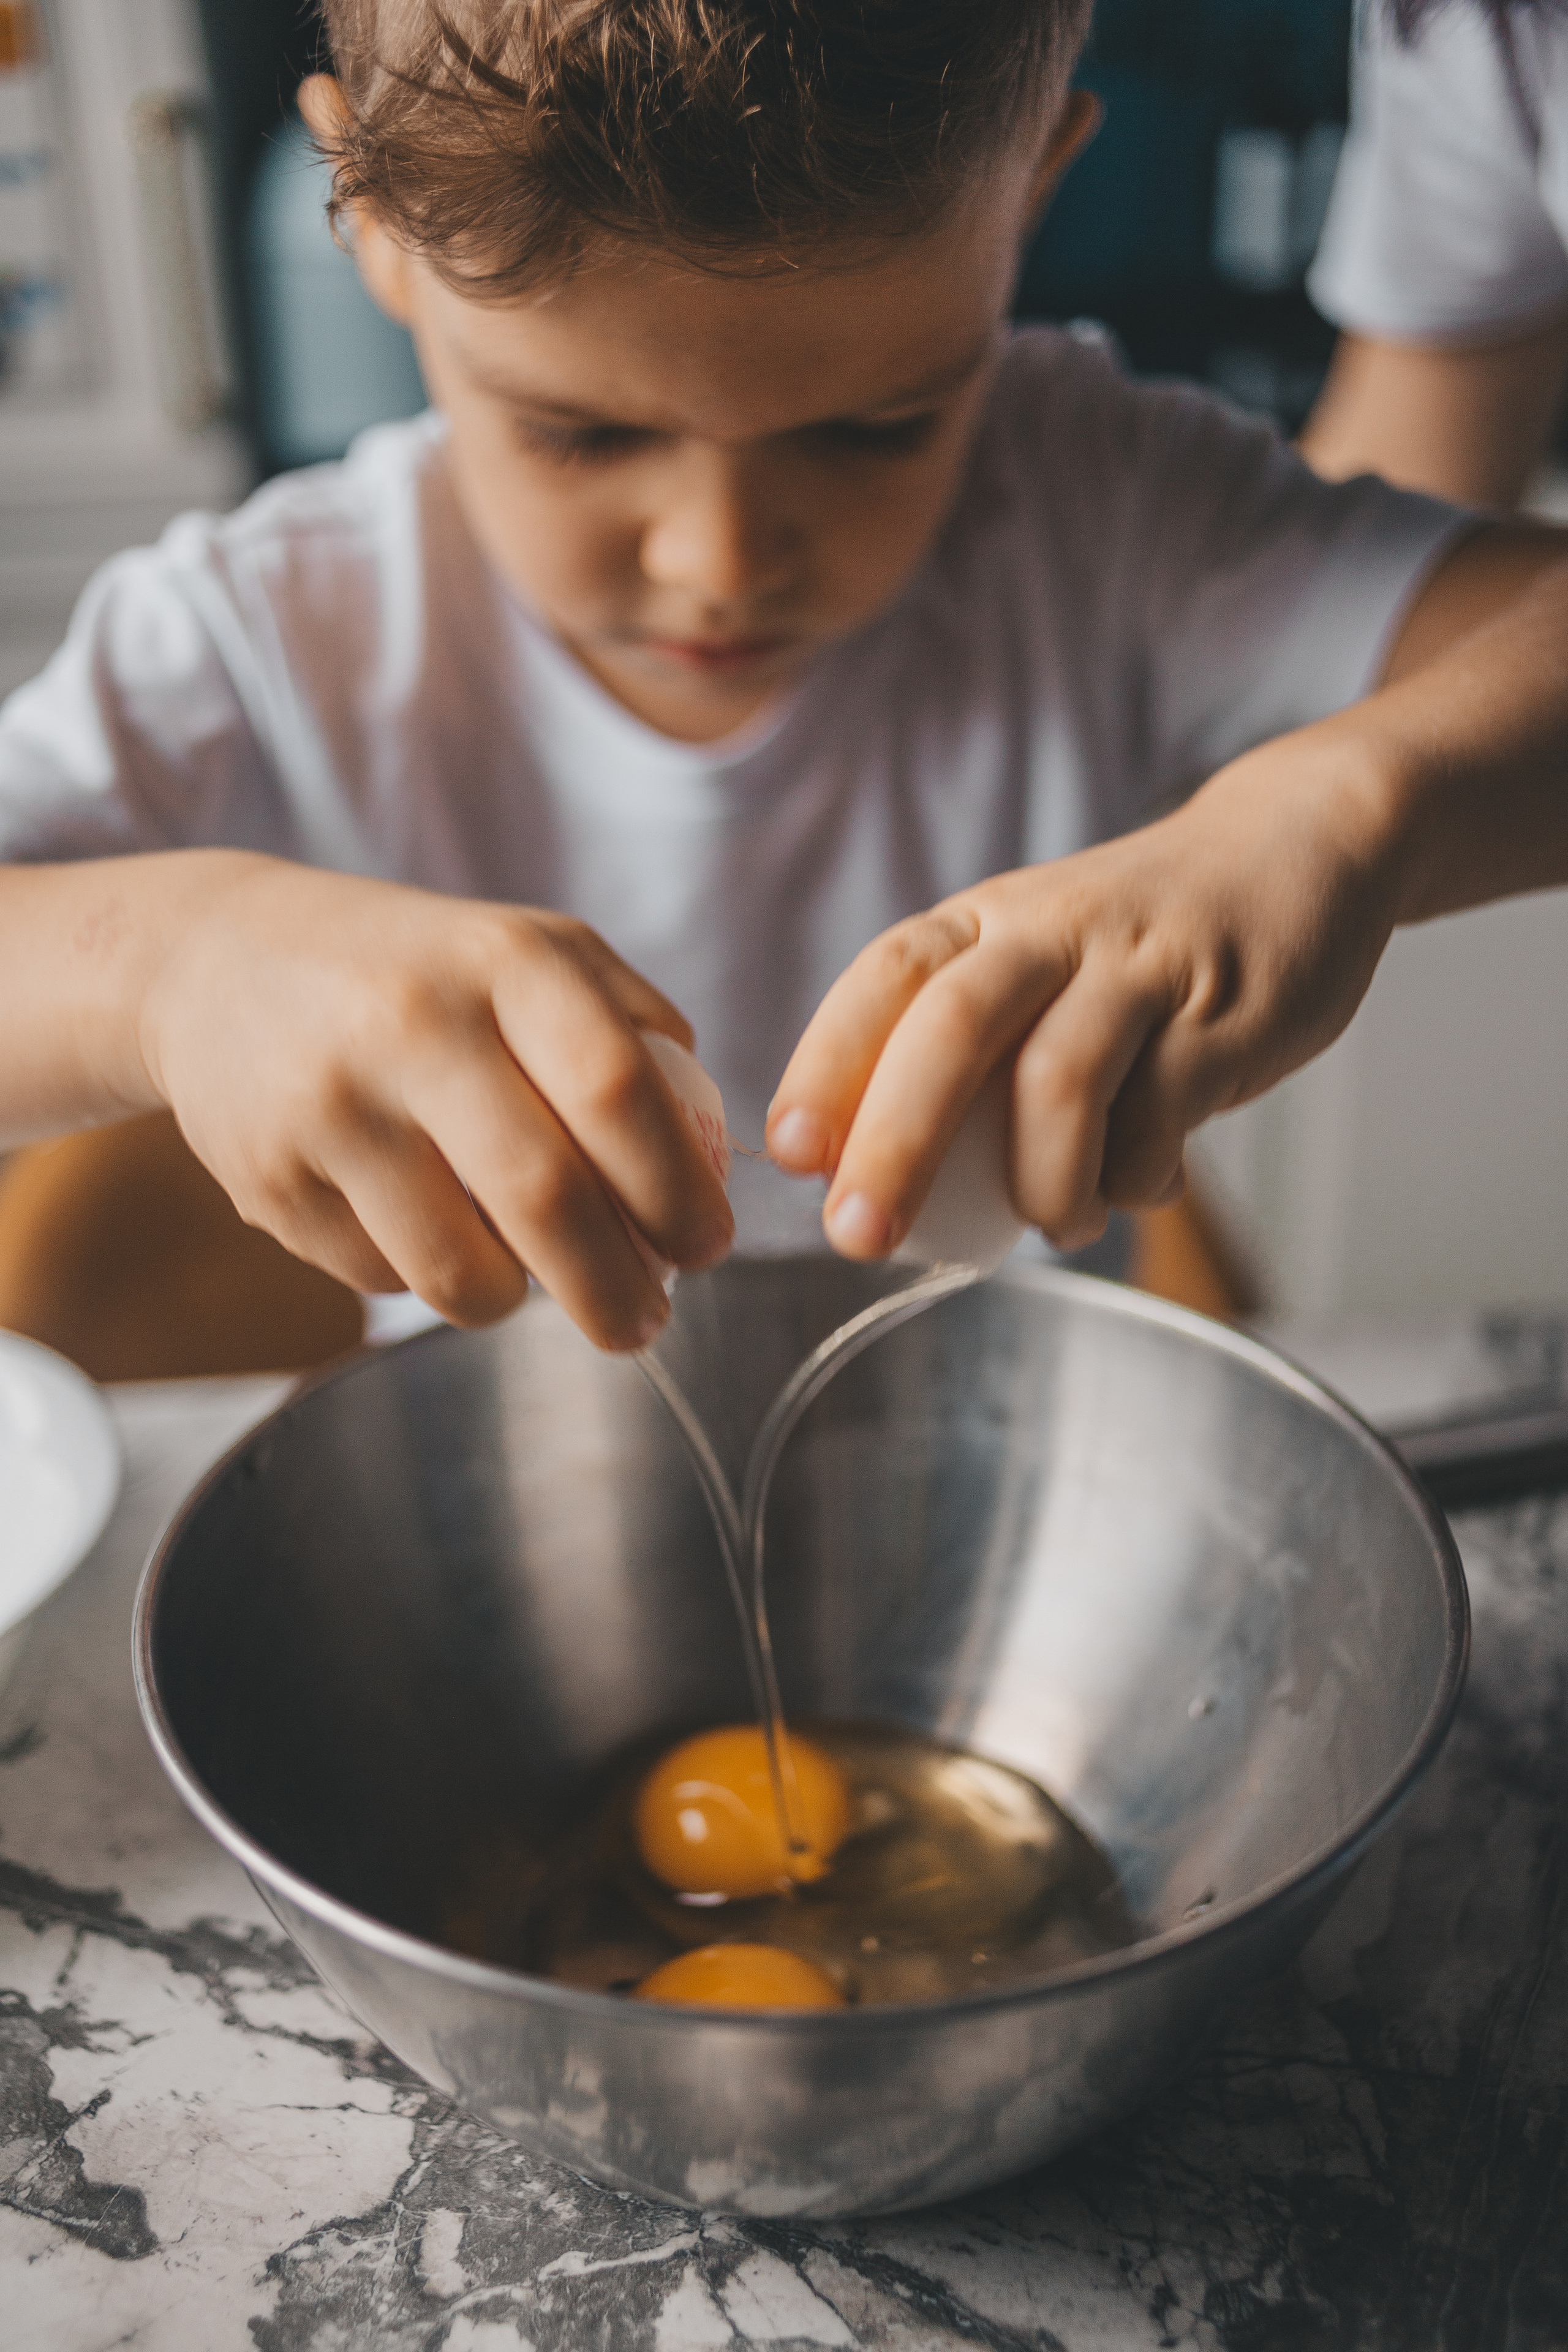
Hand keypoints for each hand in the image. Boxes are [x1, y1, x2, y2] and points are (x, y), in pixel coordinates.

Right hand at [137, 856, 732, 1345]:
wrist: (220, 961)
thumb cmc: (422, 973)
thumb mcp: (534, 956)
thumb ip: (634, 1039)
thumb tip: (710, 1165)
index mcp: (506, 962)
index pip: (619, 1093)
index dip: (678, 1193)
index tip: (707, 1247)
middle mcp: (415, 1026)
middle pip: (545, 1201)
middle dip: (617, 1290)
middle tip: (644, 1323)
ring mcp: (332, 1107)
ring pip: (459, 1272)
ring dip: (518, 1302)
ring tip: (532, 1278)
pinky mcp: (269, 1181)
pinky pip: (384, 1280)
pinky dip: (426, 1276)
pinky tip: (418, 1221)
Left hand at [766, 733, 1402, 1254]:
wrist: (1298, 847)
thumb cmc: (1140, 939)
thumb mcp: (1037, 958)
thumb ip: (972, 1049)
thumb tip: (885, 1178)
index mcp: (986, 922)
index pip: (884, 980)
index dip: (826, 1063)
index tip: (789, 1150)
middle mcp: (1052, 934)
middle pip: (952, 1032)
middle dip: (895, 1145)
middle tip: (860, 1236)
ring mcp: (1139, 971)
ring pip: (1059, 1082)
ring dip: (1041, 1183)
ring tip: (1053, 1224)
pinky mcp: (1220, 1017)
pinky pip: (1157, 1122)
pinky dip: (1133, 1180)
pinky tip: (1137, 1185)